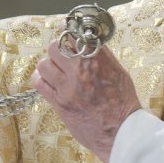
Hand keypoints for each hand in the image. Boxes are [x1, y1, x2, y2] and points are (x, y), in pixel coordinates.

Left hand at [31, 41, 140, 162]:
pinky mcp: (59, 103)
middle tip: (62, 53)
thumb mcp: (119, 72)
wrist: (120, 132)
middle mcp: (80, 71)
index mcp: (98, 60)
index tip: (66, 30)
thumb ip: (102, 57)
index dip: (68, 31)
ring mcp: (67, 87)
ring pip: (44, 64)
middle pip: (55, 47)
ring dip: (48, 64)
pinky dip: (41, 78)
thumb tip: (88, 42)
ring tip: (55, 69)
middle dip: (58, 48)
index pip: (75, 35)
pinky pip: (39, 83)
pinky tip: (47, 80)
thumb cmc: (123, 103)